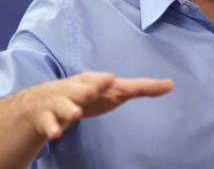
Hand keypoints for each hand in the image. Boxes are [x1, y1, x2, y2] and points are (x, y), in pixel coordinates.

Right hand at [17, 72, 173, 139]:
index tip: (110, 80)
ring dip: (69, 109)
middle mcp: (75, 89)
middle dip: (86, 90)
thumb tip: (171, 84)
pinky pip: (49, 124)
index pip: (100, 81)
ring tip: (75, 114)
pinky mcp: (47, 118)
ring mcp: (59, 103)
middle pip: (80, 89)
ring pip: (63, 105)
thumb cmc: (86, 94)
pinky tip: (56, 134)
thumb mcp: (113, 90)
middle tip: (93, 91)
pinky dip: (52, 128)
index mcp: (91, 81)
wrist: (42, 101)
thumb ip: (140, 88)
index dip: (103, 81)